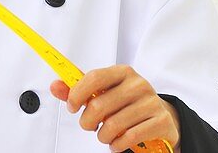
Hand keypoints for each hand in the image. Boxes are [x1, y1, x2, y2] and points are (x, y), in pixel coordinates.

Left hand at [51, 65, 179, 152]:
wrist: (161, 117)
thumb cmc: (127, 104)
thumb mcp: (105, 93)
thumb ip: (79, 90)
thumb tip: (55, 86)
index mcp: (122, 72)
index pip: (94, 77)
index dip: (77, 94)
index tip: (72, 107)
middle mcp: (138, 84)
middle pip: (99, 105)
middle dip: (87, 122)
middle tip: (90, 126)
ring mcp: (151, 102)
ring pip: (113, 125)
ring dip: (103, 136)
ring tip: (105, 135)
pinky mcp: (160, 121)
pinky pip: (129, 137)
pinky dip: (117, 145)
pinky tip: (117, 142)